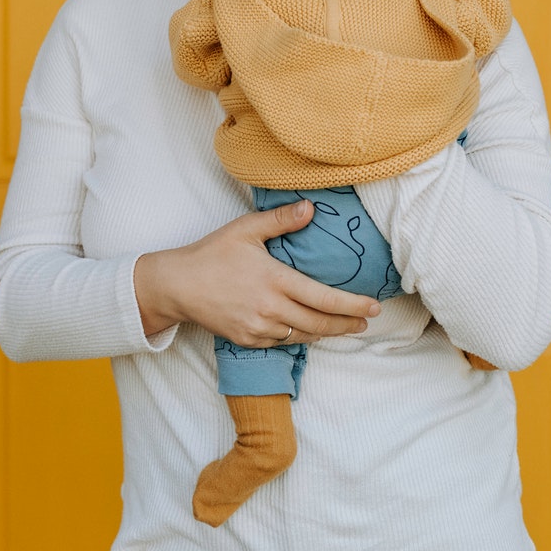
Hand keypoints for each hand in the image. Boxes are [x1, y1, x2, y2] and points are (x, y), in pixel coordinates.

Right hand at [135, 201, 380, 346]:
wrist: (177, 285)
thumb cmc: (212, 254)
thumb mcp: (246, 230)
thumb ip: (281, 220)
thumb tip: (312, 208)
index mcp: (276, 280)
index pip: (324, 298)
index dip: (352, 305)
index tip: (373, 307)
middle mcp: (271, 308)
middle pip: (320, 323)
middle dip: (347, 324)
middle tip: (366, 322)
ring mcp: (259, 328)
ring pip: (302, 336)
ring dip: (326, 333)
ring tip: (343, 327)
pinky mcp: (247, 340)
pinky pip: (281, 342)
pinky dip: (298, 336)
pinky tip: (308, 330)